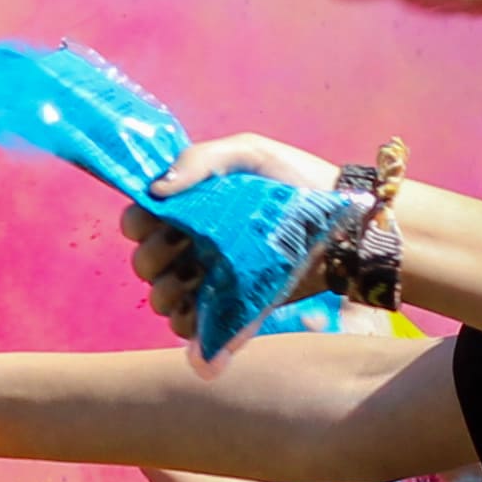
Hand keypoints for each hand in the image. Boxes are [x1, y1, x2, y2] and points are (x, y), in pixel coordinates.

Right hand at [126, 133, 346, 338]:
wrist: (343, 225)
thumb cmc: (295, 181)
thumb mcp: (249, 153)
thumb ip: (199, 160)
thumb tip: (157, 190)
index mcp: (187, 208)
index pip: (138, 220)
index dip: (139, 223)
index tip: (160, 221)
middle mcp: (190, 246)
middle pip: (144, 263)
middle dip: (155, 258)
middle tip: (186, 247)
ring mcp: (208, 280)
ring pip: (160, 297)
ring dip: (168, 291)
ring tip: (201, 276)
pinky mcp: (229, 310)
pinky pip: (190, 328)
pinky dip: (186, 324)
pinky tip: (202, 309)